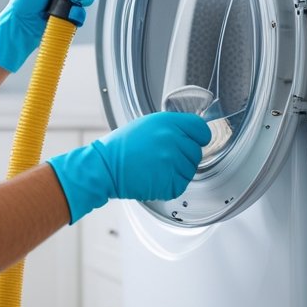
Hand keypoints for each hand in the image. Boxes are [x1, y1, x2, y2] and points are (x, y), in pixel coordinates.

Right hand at [45, 112, 209, 222]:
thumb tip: (190, 133)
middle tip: (162, 157)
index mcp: (168, 122)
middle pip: (196, 151)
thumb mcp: (147, 124)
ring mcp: (173, 162)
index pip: (201, 130)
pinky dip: (171, 184)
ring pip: (190, 169)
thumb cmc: (121, 146)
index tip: (192, 141)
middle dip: (184, 155)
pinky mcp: (171, 183)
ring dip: (177, 170)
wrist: (105, 167)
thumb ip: (171, 126)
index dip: (197, 137)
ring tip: (156, 167)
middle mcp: (173, 140)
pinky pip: (181, 184)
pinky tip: (155, 177)